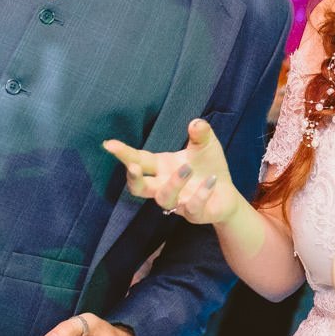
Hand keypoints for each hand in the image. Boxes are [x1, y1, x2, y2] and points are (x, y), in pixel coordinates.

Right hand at [103, 118, 239, 224]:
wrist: (226, 194)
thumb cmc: (208, 166)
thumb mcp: (206, 145)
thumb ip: (200, 134)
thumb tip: (196, 122)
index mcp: (161, 167)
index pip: (138, 159)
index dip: (123, 153)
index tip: (108, 144)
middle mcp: (164, 185)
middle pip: (138, 187)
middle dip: (133, 178)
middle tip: (133, 166)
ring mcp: (177, 202)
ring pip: (163, 198)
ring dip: (173, 183)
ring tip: (187, 168)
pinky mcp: (194, 213)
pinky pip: (192, 207)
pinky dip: (201, 194)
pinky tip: (211, 180)